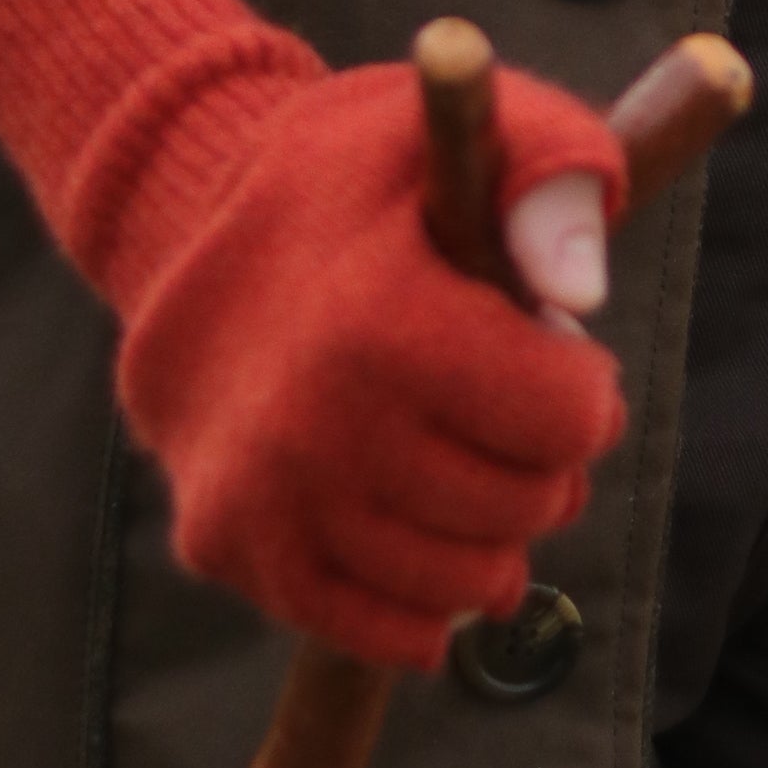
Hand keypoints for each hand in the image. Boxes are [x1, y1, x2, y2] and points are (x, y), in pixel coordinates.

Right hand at [118, 61, 631, 672]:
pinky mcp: (236, 551)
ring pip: (470, 582)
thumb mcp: (447, 134)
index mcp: (382, 317)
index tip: (551, 351)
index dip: (583, 384)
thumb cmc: (353, 184)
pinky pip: (391, 633)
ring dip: (493, 526)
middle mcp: (318, 424)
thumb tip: (580, 292)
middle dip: (543, 455)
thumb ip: (547, 174)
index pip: (569, 418)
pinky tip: (417, 520)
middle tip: (502, 402)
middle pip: (530, 503)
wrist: (184, 228)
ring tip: (461, 453)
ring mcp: (271, 500)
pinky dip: (427, 595)